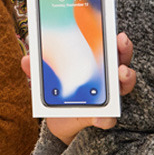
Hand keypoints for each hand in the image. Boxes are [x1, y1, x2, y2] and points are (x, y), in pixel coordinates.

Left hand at [22, 32, 137, 144]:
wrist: (58, 122)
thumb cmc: (58, 94)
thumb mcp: (45, 80)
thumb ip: (37, 70)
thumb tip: (26, 59)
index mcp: (96, 63)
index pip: (110, 46)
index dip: (116, 39)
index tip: (117, 32)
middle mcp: (108, 77)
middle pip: (123, 59)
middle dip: (124, 50)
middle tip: (121, 43)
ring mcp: (109, 97)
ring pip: (125, 85)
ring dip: (126, 78)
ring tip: (121, 73)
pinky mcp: (103, 118)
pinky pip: (109, 118)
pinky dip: (106, 118)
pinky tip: (101, 117)